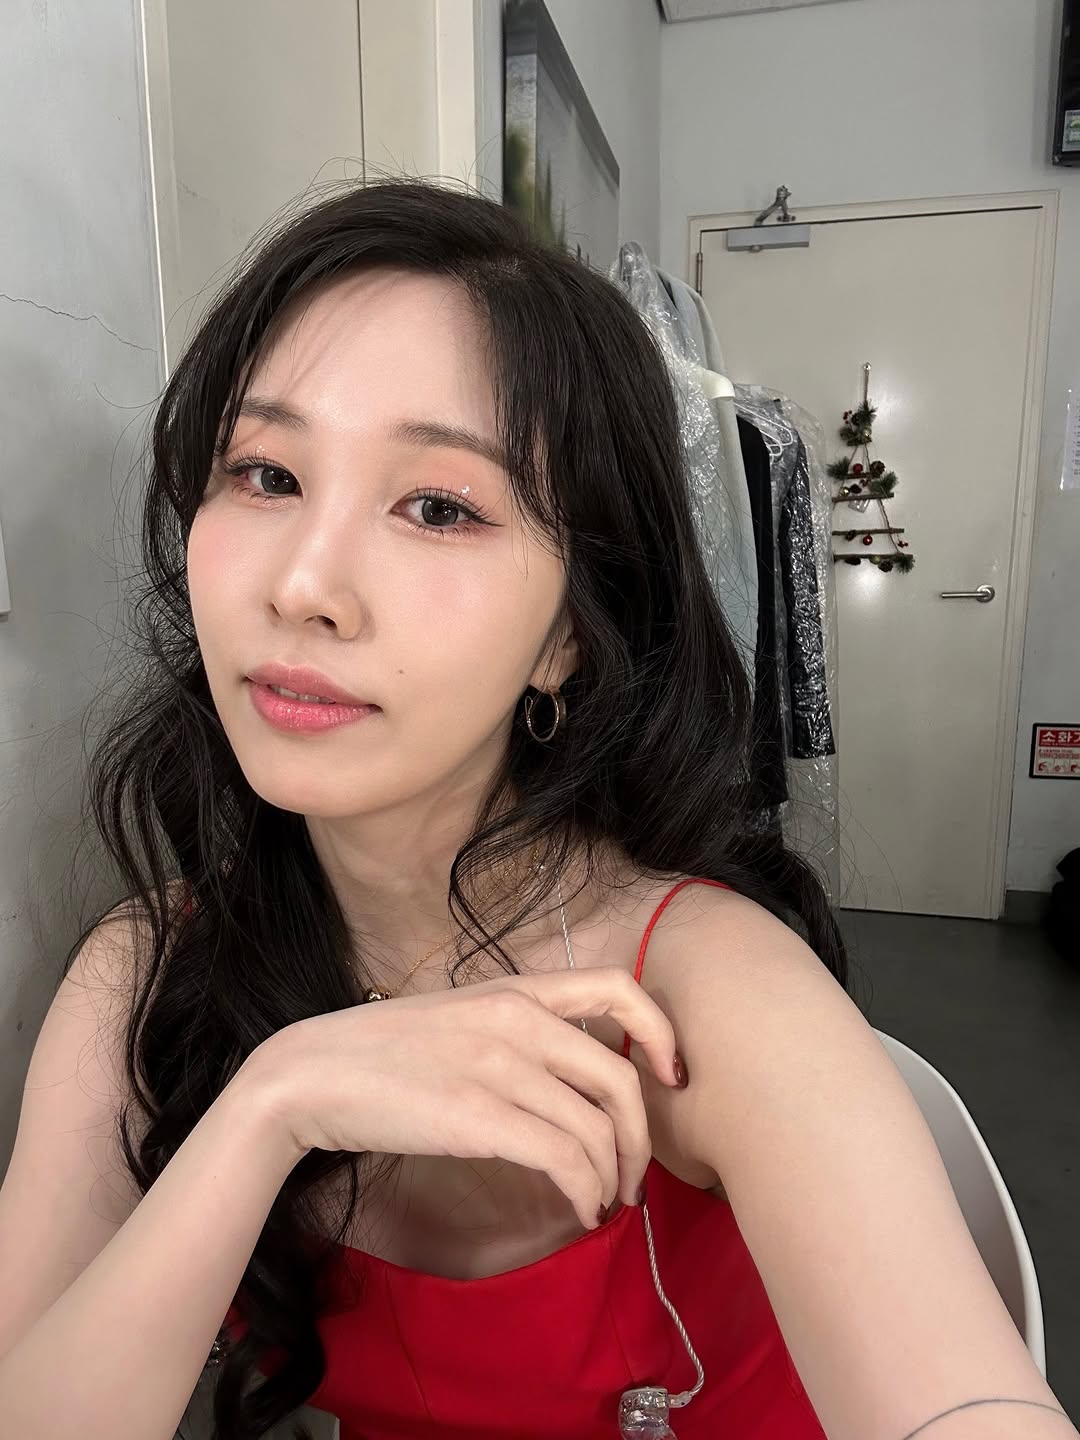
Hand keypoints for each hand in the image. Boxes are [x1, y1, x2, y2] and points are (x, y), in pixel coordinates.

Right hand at [248, 966, 683, 1229]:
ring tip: (603, 1202)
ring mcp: (497, 1065)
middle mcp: (516, 1018)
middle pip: (620, 1077)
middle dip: (642, 1137)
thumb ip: (516, 1031)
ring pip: (596, 1127)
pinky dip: (586, 1192)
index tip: (671, 1074)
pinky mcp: (477, 1115)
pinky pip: (563, 1157)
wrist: (311, 1072)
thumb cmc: (383, 1052)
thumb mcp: (461, 1017)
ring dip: (615, 1177)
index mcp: (515, 989)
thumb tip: (571, 1076)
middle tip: (636, 1175)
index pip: (618, 987)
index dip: (661, 1031)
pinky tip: (580, 1209)